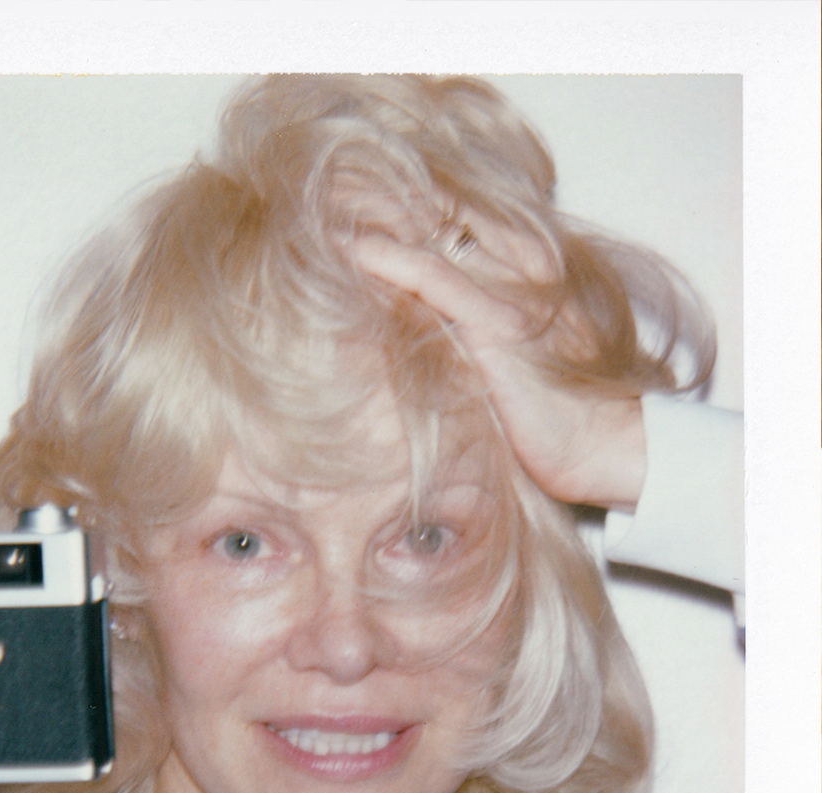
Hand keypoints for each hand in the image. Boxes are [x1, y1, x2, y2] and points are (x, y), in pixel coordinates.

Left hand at [350, 229, 645, 510]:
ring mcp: (512, 290)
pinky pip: (433, 276)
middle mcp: (524, 266)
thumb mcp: (526, 360)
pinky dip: (390, 259)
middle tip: (329, 199)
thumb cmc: (571, 416)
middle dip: (386, 202)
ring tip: (325, 215)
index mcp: (533, 268)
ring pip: (434, 234)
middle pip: (445, 212)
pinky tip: (352, 250)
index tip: (359, 205)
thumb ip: (488, 332)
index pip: (463, 217)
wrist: (612, 447)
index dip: (410, 206)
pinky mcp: (497, 324)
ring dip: (376, 222)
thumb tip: (434, 333)